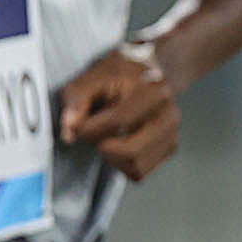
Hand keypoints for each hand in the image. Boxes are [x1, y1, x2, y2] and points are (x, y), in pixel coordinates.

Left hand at [57, 39, 178, 179]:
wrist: (150, 69)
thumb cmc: (120, 74)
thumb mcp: (93, 76)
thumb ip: (77, 100)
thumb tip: (70, 130)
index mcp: (151, 91)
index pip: (116, 122)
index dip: (88, 129)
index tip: (77, 125)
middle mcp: (167, 114)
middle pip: (130, 152)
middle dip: (103, 147)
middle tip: (94, 134)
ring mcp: (171, 133)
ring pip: (136, 167)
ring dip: (113, 159)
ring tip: (107, 138)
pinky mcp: (169, 147)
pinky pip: (140, 171)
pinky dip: (123, 164)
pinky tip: (118, 144)